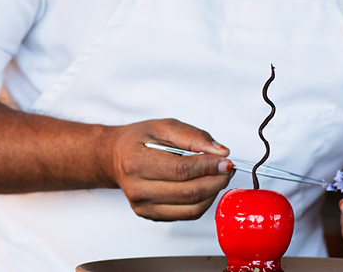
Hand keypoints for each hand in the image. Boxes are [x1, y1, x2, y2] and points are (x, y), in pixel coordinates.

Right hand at [106, 118, 232, 221]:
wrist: (115, 157)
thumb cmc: (138, 140)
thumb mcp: (163, 126)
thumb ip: (193, 136)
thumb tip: (220, 152)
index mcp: (137, 162)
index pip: (182, 170)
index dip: (209, 167)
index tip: (226, 160)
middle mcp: (137, 188)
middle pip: (189, 192)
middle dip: (216, 180)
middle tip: (227, 168)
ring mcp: (143, 206)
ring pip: (192, 208)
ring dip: (212, 193)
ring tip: (218, 177)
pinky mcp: (150, 215)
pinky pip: (186, 214)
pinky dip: (202, 202)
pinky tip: (204, 187)